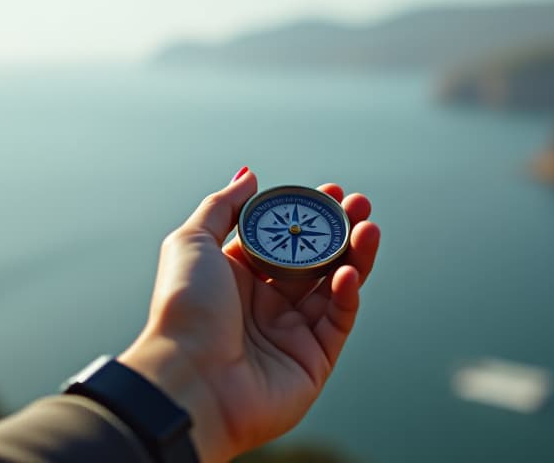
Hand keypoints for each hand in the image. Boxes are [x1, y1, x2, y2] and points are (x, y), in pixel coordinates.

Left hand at [118, 168, 380, 461]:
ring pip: (335, 287)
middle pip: (316, 260)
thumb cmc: (185, 310)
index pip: (284, 239)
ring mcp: (291, 334)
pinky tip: (350, 271)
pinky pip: (338, 321)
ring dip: (355, 255)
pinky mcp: (313, 361)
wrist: (189, 380)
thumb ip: (224, 207)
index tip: (330, 191)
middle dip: (340, 230)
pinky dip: (348, 294)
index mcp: (238, 277)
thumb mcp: (193, 242)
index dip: (308, 215)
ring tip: (368, 227)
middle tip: (360, 204)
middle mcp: (266, 305)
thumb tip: (249, 175)